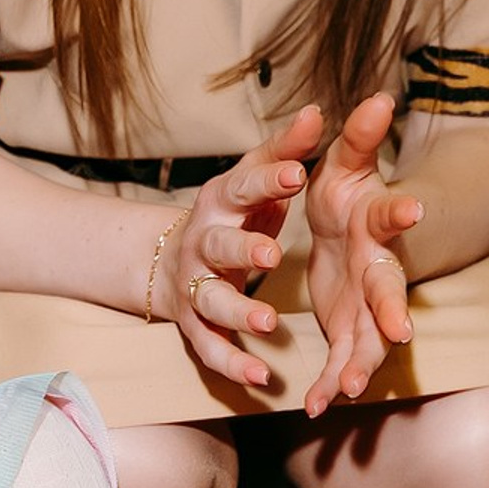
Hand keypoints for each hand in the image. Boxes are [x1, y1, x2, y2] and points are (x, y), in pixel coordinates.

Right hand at [157, 103, 323, 388]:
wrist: (170, 262)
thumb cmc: (230, 216)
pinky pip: (211, 350)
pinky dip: (234, 364)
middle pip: (218, 247)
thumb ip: (286, 150)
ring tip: (270, 322)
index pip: (242, 186)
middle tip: (271, 255)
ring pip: (212, 302)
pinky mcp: (194, 326)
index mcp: (220, 202)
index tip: (299, 173)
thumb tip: (318, 110)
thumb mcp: (252, 178)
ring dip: (239, 312)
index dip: (267, 181)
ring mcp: (194, 288)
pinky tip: (262, 377)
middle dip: (242, 251)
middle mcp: (201, 244)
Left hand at [302, 93, 422, 417]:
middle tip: (397, 334)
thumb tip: (377, 96)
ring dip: (358, 365)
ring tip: (345, 390)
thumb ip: (358, 137)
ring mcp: (366, 304)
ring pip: (368, 340)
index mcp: (375, 225)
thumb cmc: (347, 196)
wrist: (349, 231)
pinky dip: (329, 384)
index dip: (401, 210)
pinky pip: (342, 362)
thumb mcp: (344, 164)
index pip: (391, 214)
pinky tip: (316, 407)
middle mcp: (378, 269)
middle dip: (389, 313)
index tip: (412, 208)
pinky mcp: (350, 329)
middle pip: (387, 292)